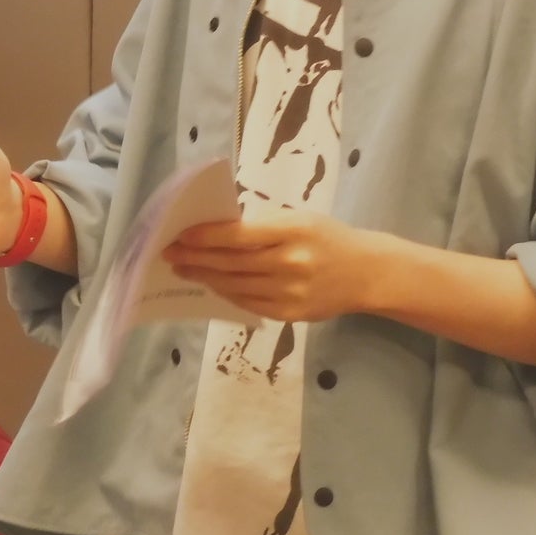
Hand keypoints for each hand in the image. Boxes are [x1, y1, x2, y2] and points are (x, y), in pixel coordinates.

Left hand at [165, 211, 380, 322]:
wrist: (366, 273)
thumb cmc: (328, 238)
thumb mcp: (300, 220)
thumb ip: (263, 226)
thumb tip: (215, 232)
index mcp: (293, 231)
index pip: (238, 235)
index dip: (205, 237)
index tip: (180, 235)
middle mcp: (290, 263)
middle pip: (231, 263)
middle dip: (195, 258)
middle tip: (170, 253)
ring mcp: (289, 293)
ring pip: (234, 286)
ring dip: (204, 277)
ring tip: (184, 269)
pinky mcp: (289, 315)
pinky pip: (247, 304)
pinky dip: (226, 293)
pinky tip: (211, 285)